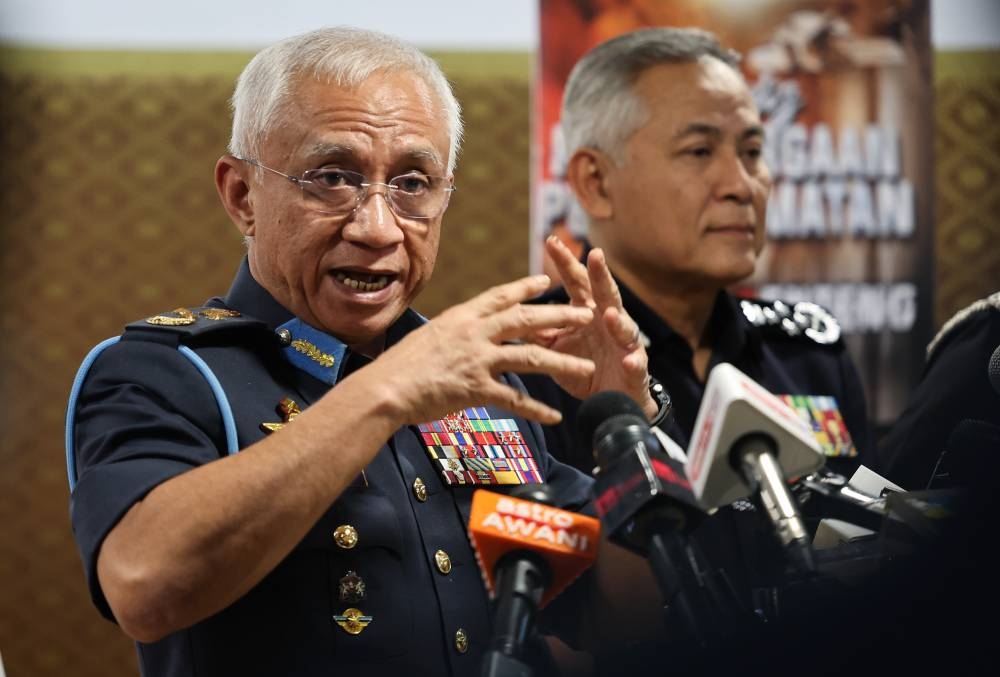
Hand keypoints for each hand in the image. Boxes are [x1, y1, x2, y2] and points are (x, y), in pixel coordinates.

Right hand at [366, 274, 596, 424]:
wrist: (386, 388)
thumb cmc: (400, 366)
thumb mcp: (429, 336)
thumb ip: (453, 332)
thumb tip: (463, 332)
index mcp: (461, 317)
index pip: (499, 296)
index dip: (525, 288)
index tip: (547, 281)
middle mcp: (473, 333)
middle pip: (525, 320)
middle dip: (559, 316)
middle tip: (586, 314)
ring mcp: (476, 360)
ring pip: (530, 358)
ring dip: (562, 363)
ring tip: (587, 368)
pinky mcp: (476, 388)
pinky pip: (514, 399)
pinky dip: (537, 409)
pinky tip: (555, 416)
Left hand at [536, 236, 657, 419]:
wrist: (610, 401)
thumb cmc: (584, 368)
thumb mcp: (556, 348)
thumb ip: (540, 330)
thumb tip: (511, 312)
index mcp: (588, 312)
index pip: (576, 282)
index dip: (565, 263)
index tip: (551, 242)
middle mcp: (610, 321)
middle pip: (605, 294)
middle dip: (601, 276)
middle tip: (595, 255)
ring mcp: (625, 344)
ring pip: (625, 328)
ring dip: (618, 321)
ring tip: (609, 314)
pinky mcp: (636, 369)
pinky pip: (636, 364)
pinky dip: (633, 362)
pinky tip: (629, 360)